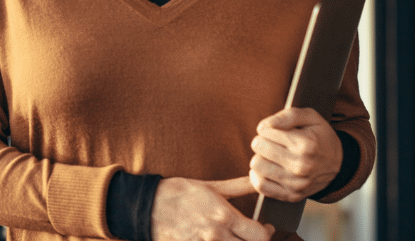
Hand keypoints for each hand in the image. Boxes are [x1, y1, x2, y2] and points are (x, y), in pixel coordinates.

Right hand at [151, 176, 274, 240]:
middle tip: (253, 234)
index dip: (267, 232)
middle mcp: (217, 235)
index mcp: (224, 216)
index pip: (260, 235)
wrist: (147, 206)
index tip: (266, 227)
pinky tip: (221, 240)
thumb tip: (256, 180)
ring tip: (236, 237)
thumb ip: (237, 186)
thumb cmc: (177, 193)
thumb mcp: (209, 186)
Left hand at [250, 107, 342, 201]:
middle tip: (272, 143)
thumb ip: (288, 115)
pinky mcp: (291, 195)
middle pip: (258, 147)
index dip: (267, 128)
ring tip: (272, 156)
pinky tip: (267, 168)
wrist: (338, 165)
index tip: (275, 131)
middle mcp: (301, 165)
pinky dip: (258, 176)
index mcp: (306, 144)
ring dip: (261, 158)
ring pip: (256, 166)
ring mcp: (296, 183)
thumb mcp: (310, 117)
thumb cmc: (320, 137)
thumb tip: (264, 126)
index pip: (265, 131)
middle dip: (262, 141)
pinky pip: (260, 186)